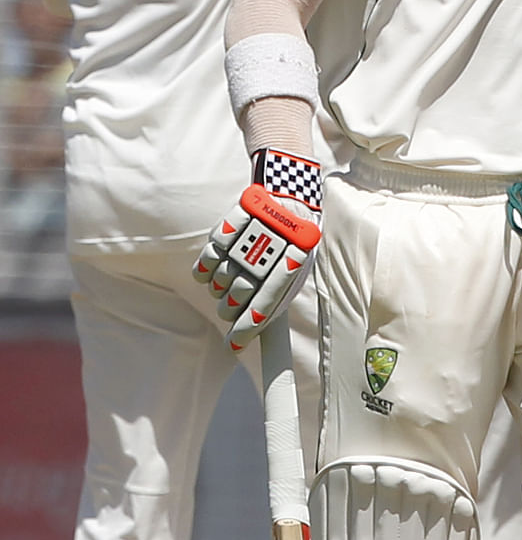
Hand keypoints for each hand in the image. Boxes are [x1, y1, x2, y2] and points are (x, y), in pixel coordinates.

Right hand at [192, 149, 322, 351]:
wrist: (289, 193)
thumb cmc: (293, 239)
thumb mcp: (297, 264)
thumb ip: (278, 292)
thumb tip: (256, 329)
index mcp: (295, 261)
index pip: (266, 302)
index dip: (248, 327)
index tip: (234, 345)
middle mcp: (270, 249)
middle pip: (236, 294)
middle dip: (230, 307)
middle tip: (232, 304)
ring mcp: (247, 235)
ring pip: (219, 278)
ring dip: (221, 285)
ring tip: (233, 274)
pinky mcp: (230, 222)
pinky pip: (208, 258)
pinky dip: (207, 267)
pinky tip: (217, 265)